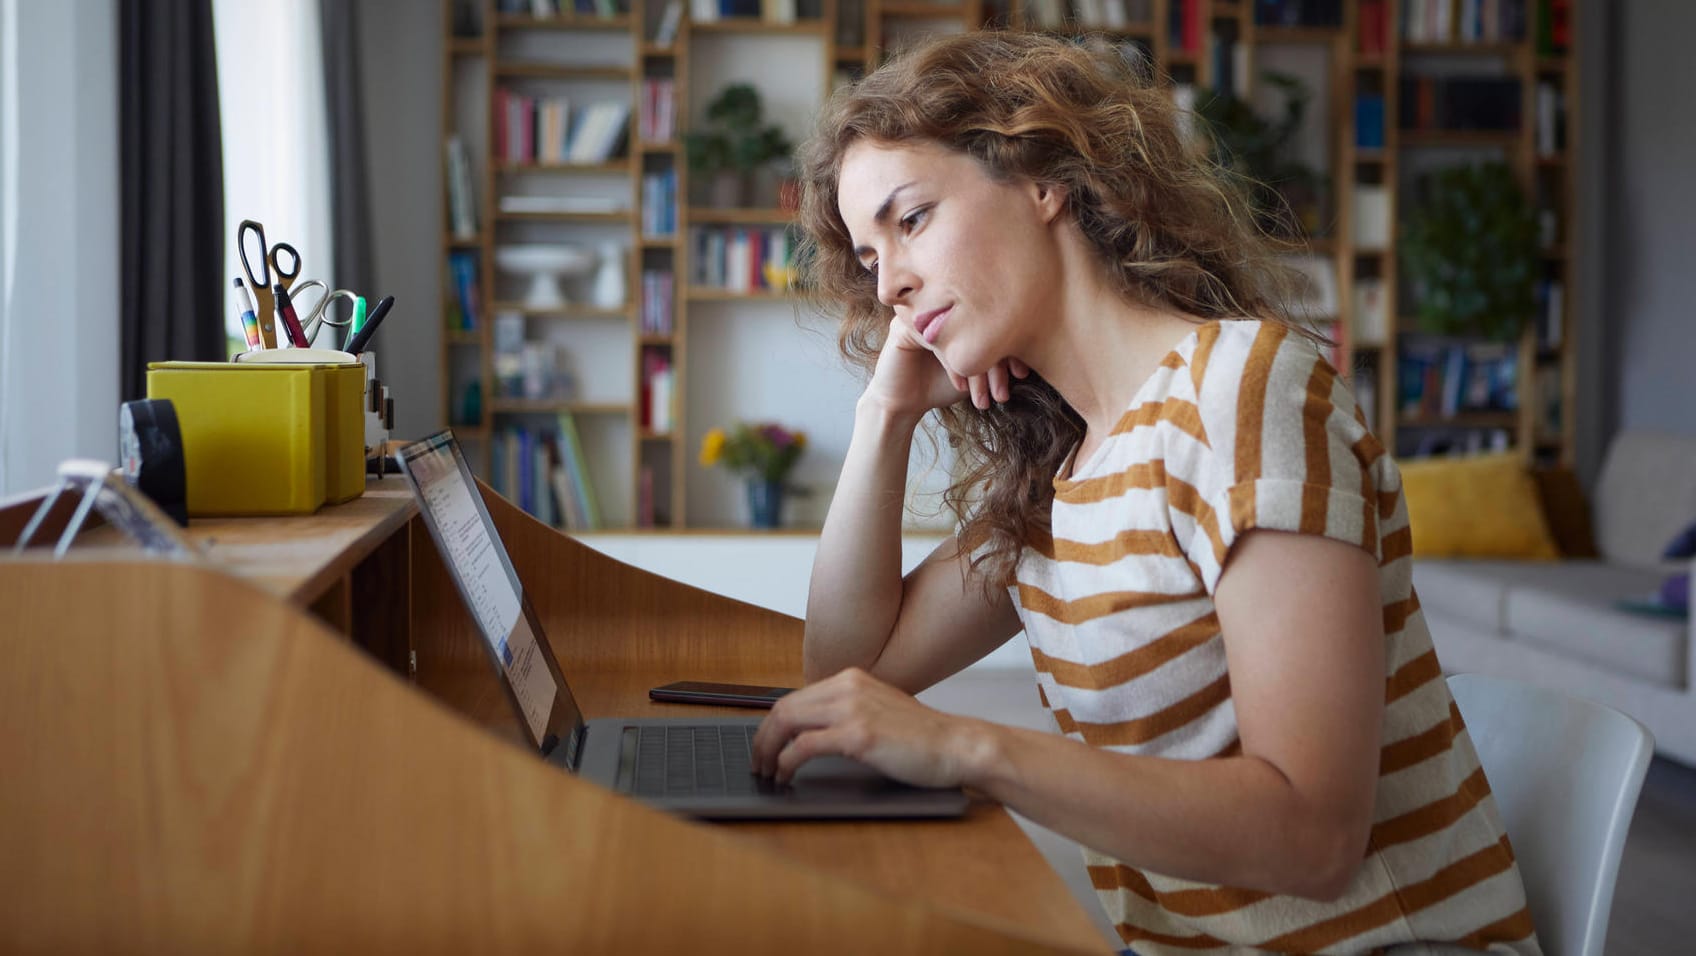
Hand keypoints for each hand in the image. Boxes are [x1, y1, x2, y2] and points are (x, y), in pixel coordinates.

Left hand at [750, 668, 989, 788]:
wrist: (957, 746)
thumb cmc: (923, 737)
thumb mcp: (880, 711)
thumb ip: (848, 712)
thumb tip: (811, 732)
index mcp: (852, 679)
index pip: (796, 697)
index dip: (773, 724)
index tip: (766, 745)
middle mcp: (849, 686)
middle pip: (784, 707)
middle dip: (763, 737)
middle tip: (757, 762)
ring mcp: (853, 708)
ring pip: (787, 722)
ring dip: (768, 750)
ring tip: (766, 772)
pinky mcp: (858, 734)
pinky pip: (805, 745)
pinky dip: (786, 762)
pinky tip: (785, 776)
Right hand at [862, 318, 1029, 419]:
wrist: (904, 402)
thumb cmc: (941, 384)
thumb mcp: (975, 370)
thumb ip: (995, 356)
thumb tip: (1033, 351)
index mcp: (961, 311)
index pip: (992, 320)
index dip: (1010, 347)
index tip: (1022, 374)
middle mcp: (941, 305)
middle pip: (978, 324)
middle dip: (995, 362)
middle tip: (1004, 391)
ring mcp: (922, 312)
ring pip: (959, 333)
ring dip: (976, 368)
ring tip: (986, 396)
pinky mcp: (904, 325)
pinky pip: (935, 339)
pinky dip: (951, 363)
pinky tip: (960, 385)